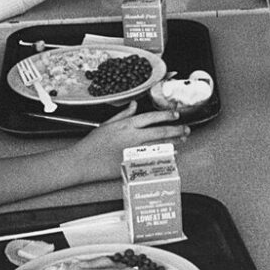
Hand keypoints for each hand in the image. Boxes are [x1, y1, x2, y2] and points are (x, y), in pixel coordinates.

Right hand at [71, 102, 189, 178]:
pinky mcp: (134, 164)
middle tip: (186, 129)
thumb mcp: (107, 124)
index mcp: (126, 125)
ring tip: (182, 140)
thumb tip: (133, 104)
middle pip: (160, 131)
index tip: (176, 115)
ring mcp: (135, 152)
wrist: (83, 162)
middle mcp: (132, 137)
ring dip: (173, 142)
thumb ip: (123, 114)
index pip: (151, 117)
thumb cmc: (93, 144)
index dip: (166, 116)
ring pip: (160, 145)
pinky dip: (165, 156)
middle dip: (176, 130)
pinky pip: (154, 159)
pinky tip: (171, 154)